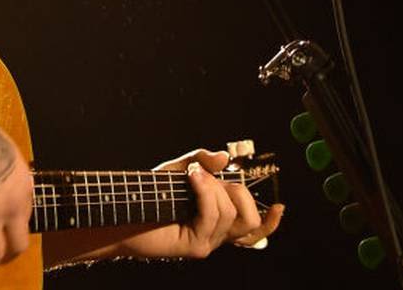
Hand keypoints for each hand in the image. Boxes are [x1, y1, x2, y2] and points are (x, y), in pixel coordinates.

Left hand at [117, 148, 284, 259]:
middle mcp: (215, 234)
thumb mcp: (178, 169)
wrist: (122, 212)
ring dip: (212, 186)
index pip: (254, 228)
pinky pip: (212, 216)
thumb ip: (201, 161)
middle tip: (207, 175)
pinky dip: (204, 191)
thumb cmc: (147, 194)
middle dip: (237, 189)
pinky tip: (191, 178)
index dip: (271, 221)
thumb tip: (225, 156)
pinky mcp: (194, 246)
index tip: (281, 206)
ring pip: (230, 213)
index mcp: (218, 219)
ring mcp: (206, 242)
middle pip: (250, 219)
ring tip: (191, 174)